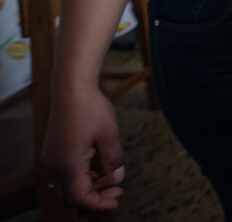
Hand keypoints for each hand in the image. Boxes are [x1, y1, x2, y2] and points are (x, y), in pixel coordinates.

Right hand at [42, 88, 125, 210]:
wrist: (71, 89)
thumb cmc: (91, 109)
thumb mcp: (109, 135)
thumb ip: (113, 160)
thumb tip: (117, 179)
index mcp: (68, 165)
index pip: (80, 198)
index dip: (99, 203)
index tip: (117, 199)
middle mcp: (54, 166)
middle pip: (71, 197)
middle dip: (94, 197)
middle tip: (116, 189)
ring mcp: (51, 159)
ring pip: (67, 186)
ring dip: (88, 186)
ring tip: (110, 177)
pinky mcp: (52, 152)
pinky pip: (64, 175)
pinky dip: (80, 177)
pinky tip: (97, 167)